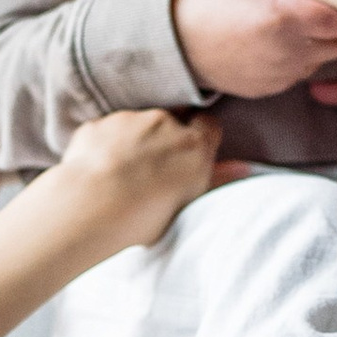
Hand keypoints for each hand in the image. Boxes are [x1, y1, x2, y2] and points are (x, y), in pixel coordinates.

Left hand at [33, 107, 222, 258]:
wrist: (92, 208)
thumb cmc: (144, 216)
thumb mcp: (189, 203)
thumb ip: (218, 178)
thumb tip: (245, 167)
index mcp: (193, 145)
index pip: (208, 125)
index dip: (199, 138)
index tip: (189, 156)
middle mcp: (164, 123)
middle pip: (171, 122)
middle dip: (164, 140)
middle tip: (153, 172)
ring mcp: (129, 120)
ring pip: (136, 124)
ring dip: (132, 141)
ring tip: (121, 176)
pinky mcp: (98, 125)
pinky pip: (105, 132)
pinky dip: (104, 146)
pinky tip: (98, 172)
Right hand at [170, 0, 336, 99]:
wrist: (175, 43)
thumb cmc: (208, 0)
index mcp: (285, 18)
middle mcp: (289, 52)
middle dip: (333, 24)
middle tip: (314, 3)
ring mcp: (281, 75)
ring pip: (322, 59)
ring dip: (317, 43)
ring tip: (291, 21)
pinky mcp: (272, 88)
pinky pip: (300, 74)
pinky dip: (297, 60)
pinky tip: (274, 42)